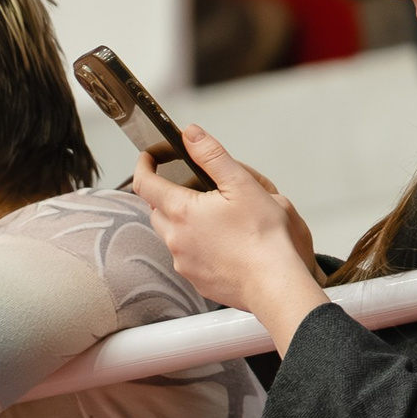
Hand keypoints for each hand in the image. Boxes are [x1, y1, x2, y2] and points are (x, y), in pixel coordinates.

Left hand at [132, 126, 328, 345]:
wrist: (273, 283)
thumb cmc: (263, 236)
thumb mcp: (242, 184)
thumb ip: (212, 156)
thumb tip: (190, 134)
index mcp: (181, 211)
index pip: (145, 183)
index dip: (144, 165)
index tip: (149, 157)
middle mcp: (174, 238)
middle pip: (157, 209)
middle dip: (167, 194)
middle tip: (193, 186)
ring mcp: (183, 261)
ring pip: (172, 234)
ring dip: (184, 221)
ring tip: (216, 216)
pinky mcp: (195, 278)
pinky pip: (187, 255)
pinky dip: (198, 244)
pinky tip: (224, 243)